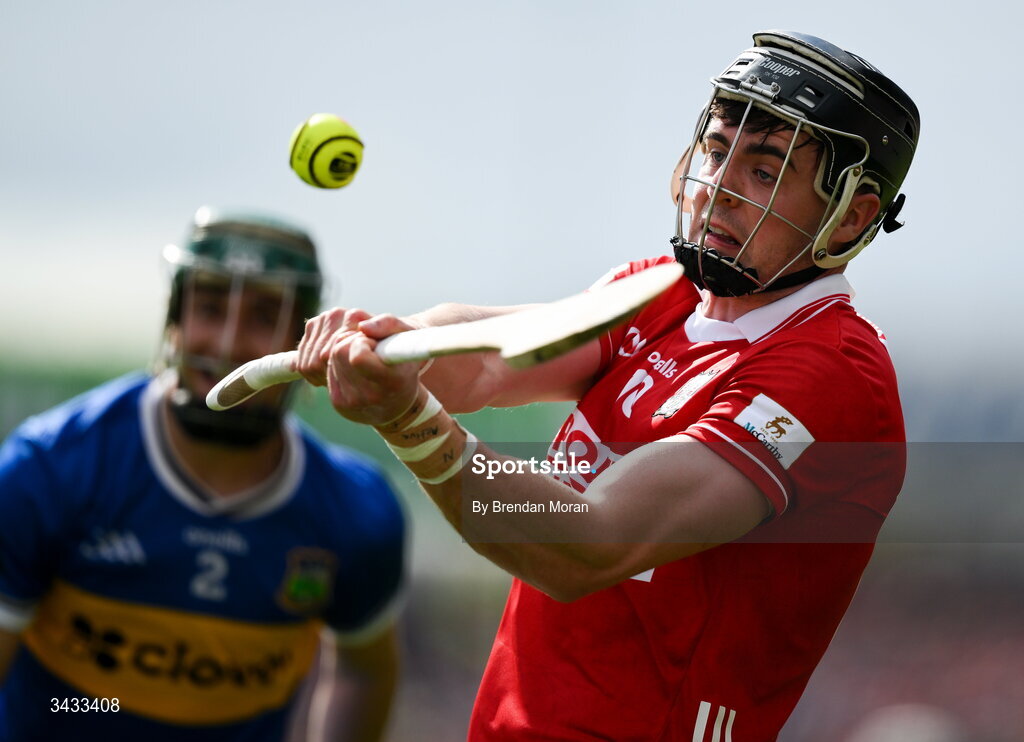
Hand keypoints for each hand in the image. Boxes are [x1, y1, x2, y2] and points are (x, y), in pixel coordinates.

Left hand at [294, 309, 423, 425]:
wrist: (400, 402)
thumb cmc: (405, 362)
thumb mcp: (407, 338)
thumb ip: (388, 325)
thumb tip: (363, 326)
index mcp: (392, 381)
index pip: (357, 356)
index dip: (361, 342)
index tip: (373, 343)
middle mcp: (370, 397)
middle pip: (338, 352)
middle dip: (350, 341)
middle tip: (368, 347)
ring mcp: (350, 403)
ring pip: (326, 358)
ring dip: (341, 350)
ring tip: (361, 358)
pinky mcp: (337, 403)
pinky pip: (323, 369)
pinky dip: (335, 362)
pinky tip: (352, 367)